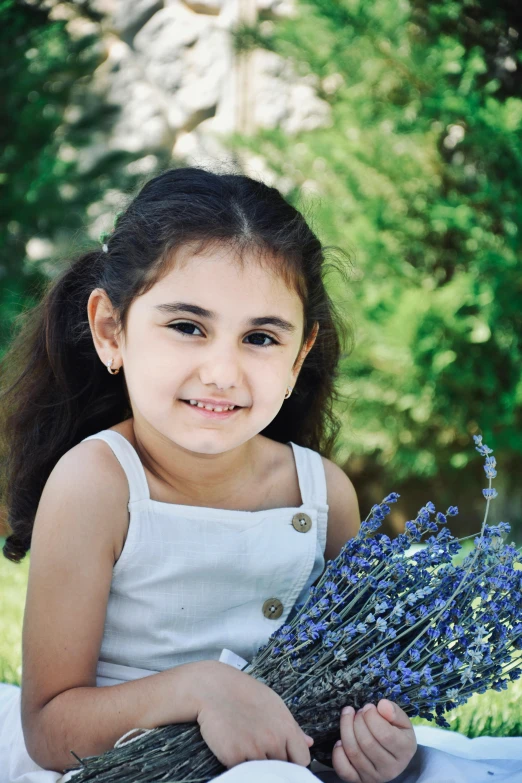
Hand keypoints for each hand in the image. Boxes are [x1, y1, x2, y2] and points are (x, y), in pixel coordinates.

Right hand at [195, 661, 313, 768]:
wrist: (213, 688)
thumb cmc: (244, 694)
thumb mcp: (273, 704)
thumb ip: (293, 727)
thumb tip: (309, 743)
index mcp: (286, 727)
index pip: (302, 760)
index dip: (293, 760)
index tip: (285, 757)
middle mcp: (273, 741)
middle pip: (282, 768)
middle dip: (274, 762)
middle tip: (260, 748)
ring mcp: (253, 750)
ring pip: (263, 772)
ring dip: (256, 764)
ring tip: (247, 746)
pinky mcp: (233, 757)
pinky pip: (241, 771)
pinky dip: (238, 765)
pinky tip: (234, 749)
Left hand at [331, 699, 416, 781]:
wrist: (393, 758)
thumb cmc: (396, 735)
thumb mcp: (401, 722)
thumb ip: (394, 711)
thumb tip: (382, 705)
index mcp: (405, 751)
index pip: (385, 735)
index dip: (372, 717)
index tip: (368, 707)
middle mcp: (390, 768)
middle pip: (367, 743)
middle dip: (358, 721)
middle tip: (358, 712)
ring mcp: (374, 777)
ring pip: (353, 752)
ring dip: (346, 729)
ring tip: (349, 717)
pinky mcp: (358, 780)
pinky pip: (343, 769)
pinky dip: (338, 753)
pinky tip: (340, 741)